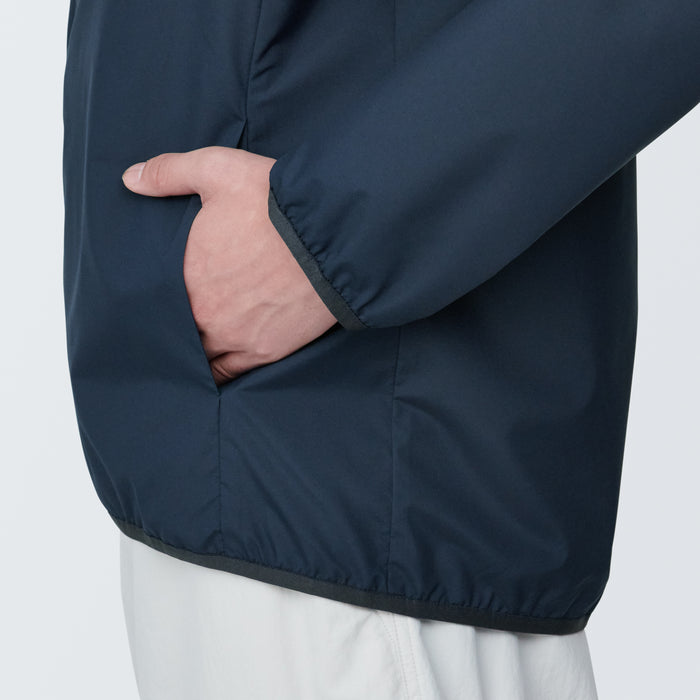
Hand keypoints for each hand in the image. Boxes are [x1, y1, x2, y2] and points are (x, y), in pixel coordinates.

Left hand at [122, 146, 337, 386]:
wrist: (333, 235)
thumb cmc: (276, 203)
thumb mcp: (218, 170)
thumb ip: (169, 172)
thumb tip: (130, 179)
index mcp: (185, 276)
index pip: (152, 302)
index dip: (149, 305)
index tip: (146, 304)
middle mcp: (204, 314)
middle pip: (174, 335)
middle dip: (168, 333)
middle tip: (161, 333)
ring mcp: (235, 337)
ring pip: (199, 359)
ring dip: (190, 357)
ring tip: (184, 355)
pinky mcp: (266, 352)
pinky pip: (231, 374)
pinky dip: (217, 375)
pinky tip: (210, 375)